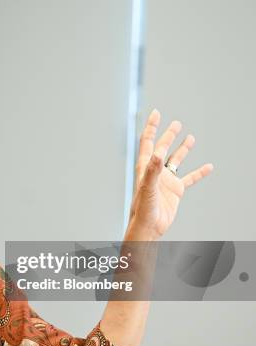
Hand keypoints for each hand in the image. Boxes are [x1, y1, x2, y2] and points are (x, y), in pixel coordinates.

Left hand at [126, 109, 213, 239]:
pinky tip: (208, 167)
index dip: (151, 127)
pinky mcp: (175, 191)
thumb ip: (152, 170)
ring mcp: (166, 181)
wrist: (149, 227)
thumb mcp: (147, 187)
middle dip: (168, 135)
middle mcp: (155, 172)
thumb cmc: (143, 208)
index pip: (147, 142)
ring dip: (182, 149)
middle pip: (162, 148)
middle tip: (176, 124)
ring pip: (176, 161)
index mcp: (145, 167)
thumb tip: (157, 153)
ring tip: (190, 138)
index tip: (157, 113)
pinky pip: (189, 179)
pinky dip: (199, 172)